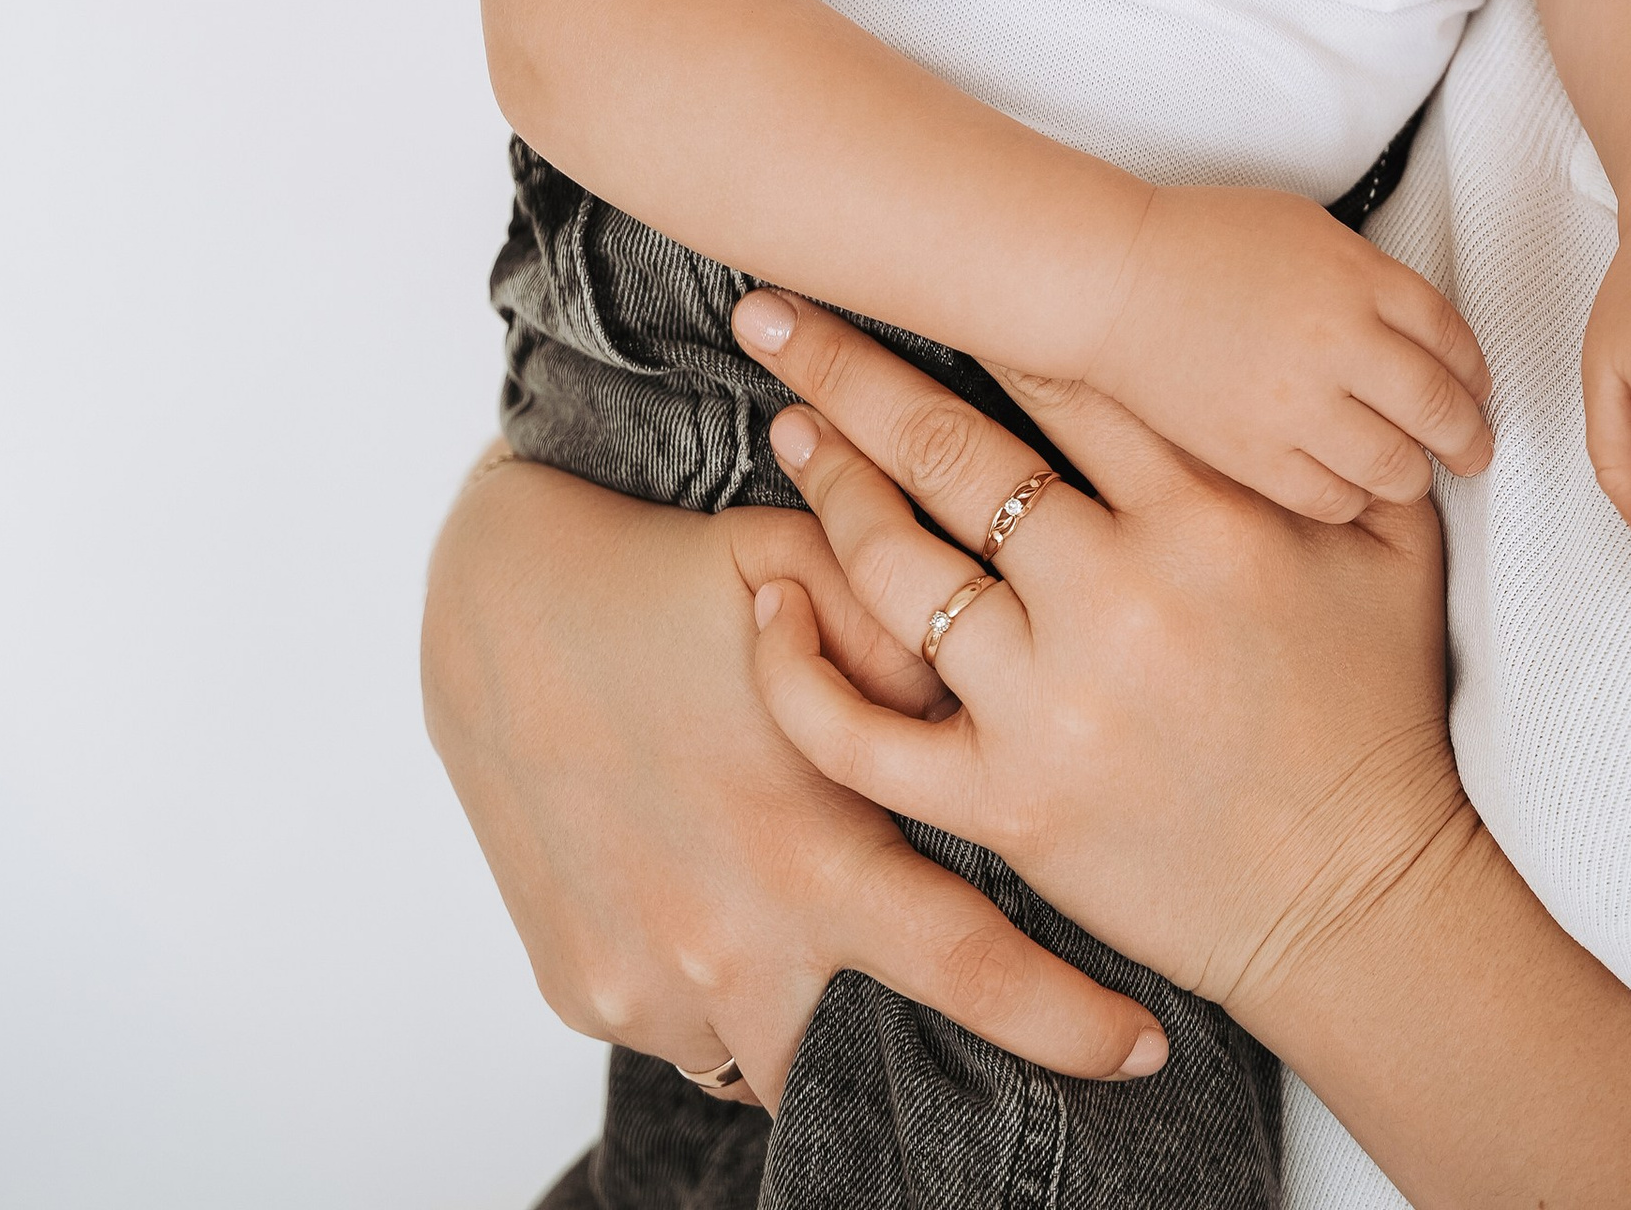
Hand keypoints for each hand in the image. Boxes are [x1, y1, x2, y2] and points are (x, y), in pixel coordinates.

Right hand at [419, 446, 1167, 1104]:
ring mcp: (645, 985)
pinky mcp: (580, 990)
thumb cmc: (660, 578)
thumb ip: (910, 640)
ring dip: (807, 1004)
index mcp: (802, 852)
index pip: (969, 972)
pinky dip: (716, 983)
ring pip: (766, 1052)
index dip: (1067, 1025)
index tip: (1144, 1047)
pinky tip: (715, 897)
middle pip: (866, 1057)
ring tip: (817, 923)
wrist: (485, 602)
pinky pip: (682, 1028)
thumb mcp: (800, 572)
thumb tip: (1008, 685)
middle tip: (976, 1013)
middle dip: (923, 1050)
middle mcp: (725, 946)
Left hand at [731, 290, 1480, 1041]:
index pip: (1062, 376)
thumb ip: (1339, 434)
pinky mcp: (1005, 804)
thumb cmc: (1376, 714)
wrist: (1364, 902)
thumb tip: (1311, 340)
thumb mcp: (1393, 547)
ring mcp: (1050, 705)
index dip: (976, 305)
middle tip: (777, 308)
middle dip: (849, 366)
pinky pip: (862, 732)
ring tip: (789, 429)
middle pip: (950, 446)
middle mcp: (1116, 596)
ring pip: (896, 566)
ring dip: (828, 483)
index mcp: (1208, 515)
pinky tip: (767, 602)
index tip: (913, 260)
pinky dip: (795, 669)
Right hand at [1079, 179, 1492, 517]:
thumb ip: (1367, 278)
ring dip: (1415, 474)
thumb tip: (1417, 334)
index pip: (1452, 337)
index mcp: (1357, 277)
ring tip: (1412, 473)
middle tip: (1474, 451)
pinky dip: (1353, 498)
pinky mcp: (1255, 455)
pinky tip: (1349, 485)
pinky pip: (1333, 500)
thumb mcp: (1305, 229)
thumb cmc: (1200, 243)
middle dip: (1470, 438)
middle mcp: (1339, 342)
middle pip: (1441, 409)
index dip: (1476, 373)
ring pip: (1396, 468)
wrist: (1113, 281)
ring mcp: (1298, 405)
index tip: (1478, 391)